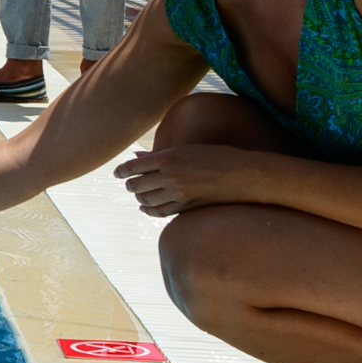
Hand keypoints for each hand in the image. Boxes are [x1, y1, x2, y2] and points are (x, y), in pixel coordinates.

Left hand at [116, 144, 253, 220]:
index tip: (117, 174)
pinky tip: (147, 208)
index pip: (134, 166)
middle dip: (130, 185)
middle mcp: (171, 174)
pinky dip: (149, 211)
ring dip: (139, 198)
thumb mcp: (187, 149)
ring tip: (139, 195)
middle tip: (129, 184)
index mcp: (170, 156)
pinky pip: (159, 212)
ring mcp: (178, 192)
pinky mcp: (186, 207)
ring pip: (145, 200)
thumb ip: (159, 156)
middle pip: (136, 185)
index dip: (122, 171)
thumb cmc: (216, 157)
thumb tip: (136, 157)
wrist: (244, 175)